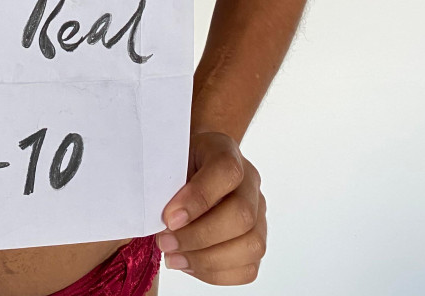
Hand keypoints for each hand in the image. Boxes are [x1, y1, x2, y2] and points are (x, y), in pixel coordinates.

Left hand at [158, 130, 266, 284]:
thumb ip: (168, 182)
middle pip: (241, 215)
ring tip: (174, 257)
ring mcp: (258, 212)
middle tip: (165, 242)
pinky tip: (189, 263)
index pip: (226, 171)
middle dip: (199, 237)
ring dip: (207, 260)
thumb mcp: (170, 159)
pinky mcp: (257, 240)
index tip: (169, 217)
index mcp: (226, 151)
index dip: (198, 198)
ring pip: (251, 245)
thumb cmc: (179, 163)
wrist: (194, 164)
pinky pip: (248, 268)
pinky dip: (215, 273)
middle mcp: (250, 181)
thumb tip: (166, 222)